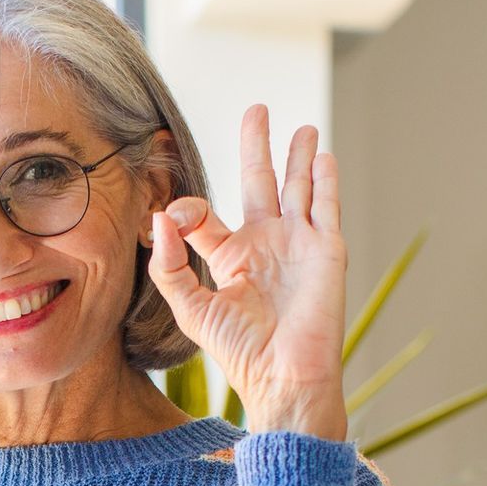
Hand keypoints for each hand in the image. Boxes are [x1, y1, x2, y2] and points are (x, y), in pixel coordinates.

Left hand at [146, 104, 348, 440]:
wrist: (284, 375)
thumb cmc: (238, 350)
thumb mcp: (191, 308)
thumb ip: (170, 265)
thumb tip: (160, 217)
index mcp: (229, 257)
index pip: (205, 215)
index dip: (187, 208)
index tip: (174, 216)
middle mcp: (265, 245)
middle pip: (259, 182)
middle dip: (258, 146)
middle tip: (256, 110)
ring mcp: (298, 244)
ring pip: (298, 187)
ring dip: (298, 156)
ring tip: (300, 127)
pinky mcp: (326, 249)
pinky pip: (325, 206)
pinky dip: (325, 180)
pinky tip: (322, 155)